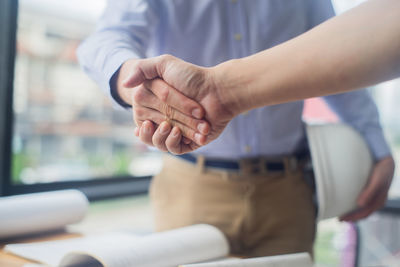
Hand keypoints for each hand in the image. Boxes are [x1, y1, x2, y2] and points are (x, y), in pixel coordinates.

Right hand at [123, 55, 239, 153]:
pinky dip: (173, 142)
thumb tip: (124, 84)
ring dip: (168, 134)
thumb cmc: (192, 77)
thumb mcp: (165, 64)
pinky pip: (172, 150)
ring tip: (174, 128)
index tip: (166, 97)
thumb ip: (142, 69)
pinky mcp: (187, 143)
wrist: (218, 92)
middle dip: (170, 119)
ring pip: (158, 142)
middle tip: (187, 112)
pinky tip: (177, 133)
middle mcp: (160, 118)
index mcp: (152, 103)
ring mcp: (173, 131)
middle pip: (153, 128)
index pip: (143, 113)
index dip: (156, 107)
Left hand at [340, 156, 394, 220]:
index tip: (341, 219)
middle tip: (338, 219)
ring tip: (342, 213)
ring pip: (362, 208)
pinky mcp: (371, 191)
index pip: (364, 214)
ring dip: (353, 212)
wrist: (387, 162)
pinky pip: (363, 201)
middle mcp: (377, 201)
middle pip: (363, 213)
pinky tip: (348, 202)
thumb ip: (369, 193)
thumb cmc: (382, 171)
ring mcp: (375, 197)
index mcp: (379, 202)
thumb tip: (360, 204)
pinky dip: (355, 205)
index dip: (352, 218)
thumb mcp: (377, 182)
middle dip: (351, 217)